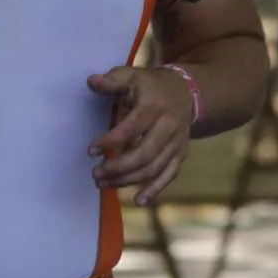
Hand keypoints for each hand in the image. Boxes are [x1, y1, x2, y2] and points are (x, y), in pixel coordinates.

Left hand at [86, 64, 195, 207]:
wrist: (186, 92)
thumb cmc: (151, 86)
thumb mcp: (132, 76)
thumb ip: (112, 80)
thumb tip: (91, 81)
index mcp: (155, 106)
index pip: (131, 129)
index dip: (110, 141)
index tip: (90, 150)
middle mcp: (169, 127)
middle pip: (144, 154)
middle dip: (118, 168)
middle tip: (96, 173)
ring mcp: (177, 143)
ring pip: (154, 168)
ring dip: (128, 180)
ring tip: (103, 184)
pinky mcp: (180, 155)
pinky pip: (169, 175)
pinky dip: (155, 190)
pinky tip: (139, 201)